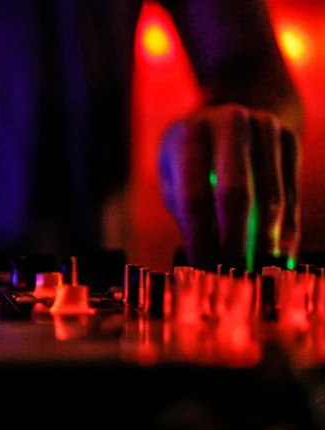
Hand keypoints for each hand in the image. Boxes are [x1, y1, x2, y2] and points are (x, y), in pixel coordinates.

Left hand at [159, 103, 299, 269]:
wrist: (229, 114)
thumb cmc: (191, 159)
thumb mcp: (175, 177)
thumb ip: (188, 213)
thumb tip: (204, 264)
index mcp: (188, 135)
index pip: (194, 198)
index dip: (200, 239)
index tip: (201, 270)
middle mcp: (228, 123)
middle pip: (235, 194)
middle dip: (235, 242)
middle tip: (233, 276)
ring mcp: (264, 127)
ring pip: (270, 197)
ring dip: (264, 242)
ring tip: (257, 272)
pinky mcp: (290, 138)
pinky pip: (292, 193)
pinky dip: (286, 230)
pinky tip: (280, 257)